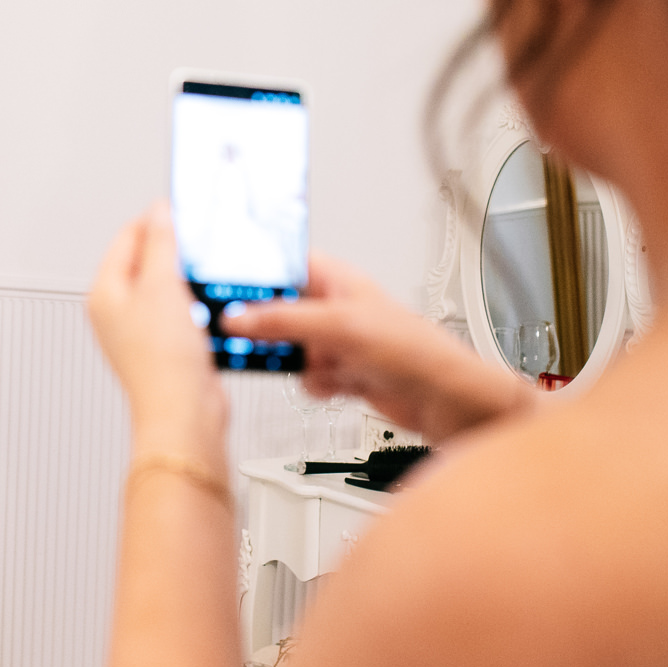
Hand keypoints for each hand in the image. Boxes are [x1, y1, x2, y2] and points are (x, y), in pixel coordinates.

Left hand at [88, 203, 227, 460]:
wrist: (184, 413)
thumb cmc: (162, 362)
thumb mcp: (162, 286)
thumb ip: (161, 243)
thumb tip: (159, 211)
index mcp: (104, 292)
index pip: (127, 236)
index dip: (157, 221)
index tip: (185, 213)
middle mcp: (117, 312)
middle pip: (146, 261)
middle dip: (174, 251)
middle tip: (198, 246)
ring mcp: (141, 331)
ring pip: (167, 287)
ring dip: (188, 280)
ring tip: (203, 280)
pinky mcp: (165, 347)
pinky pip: (181, 312)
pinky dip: (196, 305)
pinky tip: (209, 309)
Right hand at [224, 251, 529, 442]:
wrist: (448, 402)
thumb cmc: (416, 350)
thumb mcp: (340, 327)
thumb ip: (285, 321)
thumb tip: (240, 317)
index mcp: (336, 279)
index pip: (281, 264)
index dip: (251, 273)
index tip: (219, 287)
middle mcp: (335, 307)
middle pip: (278, 310)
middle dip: (267, 330)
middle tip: (244, 340)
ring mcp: (338, 342)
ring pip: (290, 348)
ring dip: (294, 363)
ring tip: (309, 367)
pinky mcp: (344, 373)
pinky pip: (309, 376)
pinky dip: (316, 384)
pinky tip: (335, 385)